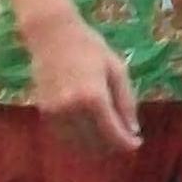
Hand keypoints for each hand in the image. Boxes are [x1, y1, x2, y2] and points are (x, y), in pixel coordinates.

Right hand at [24, 10, 140, 154]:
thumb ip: (126, 101)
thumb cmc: (90, 47)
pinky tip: (90, 130)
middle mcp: (72, 109)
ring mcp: (55, 113)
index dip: (126, 143)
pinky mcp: (44, 112)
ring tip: (110, 135)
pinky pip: (64, 135)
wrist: (51, 36)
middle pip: (95, 143)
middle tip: (125, 138)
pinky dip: (79, 138)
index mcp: (93, 97)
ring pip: (78, 144)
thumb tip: (132, 130)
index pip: (112, 133)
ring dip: (96, 145)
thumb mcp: (118, 70)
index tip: (137, 143)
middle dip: (113, 145)